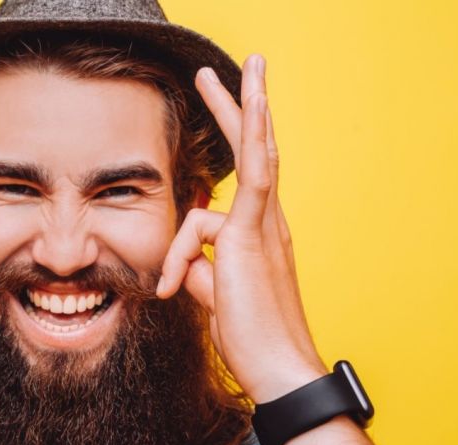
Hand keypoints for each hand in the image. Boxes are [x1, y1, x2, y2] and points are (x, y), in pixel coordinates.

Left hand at [156, 54, 327, 402]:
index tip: (233, 109)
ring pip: (254, 154)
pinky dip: (220, 184)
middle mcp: (269, 222)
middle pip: (259, 149)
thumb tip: (181, 259)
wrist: (276, 368)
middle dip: (246, 105)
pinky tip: (220, 175)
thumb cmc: (248, 337)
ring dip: (238, 107)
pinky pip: (244, 184)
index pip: (250, 176)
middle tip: (248, 64)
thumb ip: (196, 267)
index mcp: (261, 234)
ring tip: (209, 74)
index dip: (242, 140)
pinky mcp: (251, 237)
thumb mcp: (211, 295)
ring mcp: (265, 227)